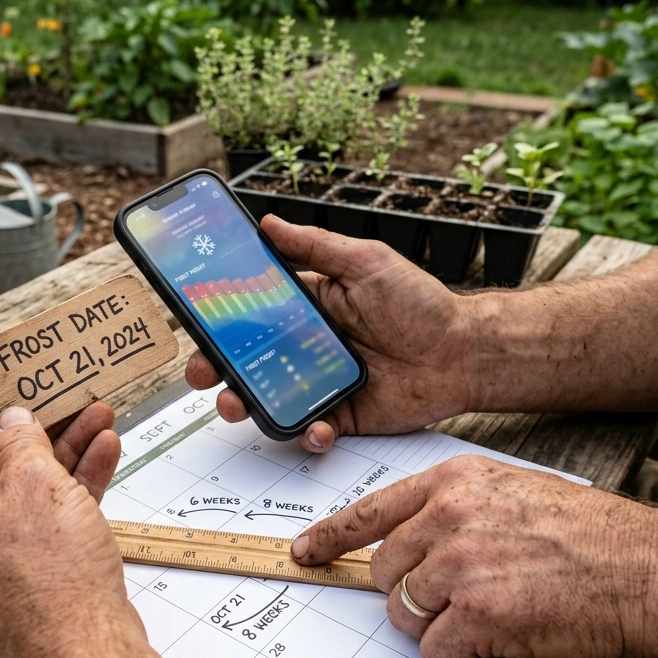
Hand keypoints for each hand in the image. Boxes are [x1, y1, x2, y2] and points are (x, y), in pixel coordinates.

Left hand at [0, 387, 140, 657]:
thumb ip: (22, 441)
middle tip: (58, 392)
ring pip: (25, 488)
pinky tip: (103, 453)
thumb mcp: (35, 484)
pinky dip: (72, 486)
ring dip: (62, 449)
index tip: (1, 378)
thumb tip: (12, 422)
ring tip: (96, 414)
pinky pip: (45, 518)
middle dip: (33, 423)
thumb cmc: (48, 582)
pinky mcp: (28, 576)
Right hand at [186, 214, 478, 452]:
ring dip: (244, 404)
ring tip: (236, 404)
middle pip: (246, 360)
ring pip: (267, 398)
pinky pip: (308, 429)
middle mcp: (306, 346)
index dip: (219, 319)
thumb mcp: (366, 262)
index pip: (250, 312)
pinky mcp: (339, 416)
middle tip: (202, 372)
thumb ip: (314, 246)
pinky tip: (315, 428)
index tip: (194, 320)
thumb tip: (267, 223)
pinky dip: (305, 434)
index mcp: (307, 307)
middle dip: (216, 368)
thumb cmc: (420, 303)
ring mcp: (319, 383)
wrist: (463, 354)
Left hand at [291, 455, 657, 657]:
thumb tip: (407, 544)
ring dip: (439, 626)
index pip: (371, 510)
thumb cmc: (587, 536)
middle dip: (411, 593)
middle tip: (462, 597)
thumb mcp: (512, 492)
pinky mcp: (478, 614)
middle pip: (383, 572)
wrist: (645, 570)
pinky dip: (461, 657)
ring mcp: (460, 565)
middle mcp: (449, 518)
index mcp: (454, 483)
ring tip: (493, 614)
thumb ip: (453, 509)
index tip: (306, 553)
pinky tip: (499, 639)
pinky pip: (435, 651)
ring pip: (404, 614)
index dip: (332, 536)